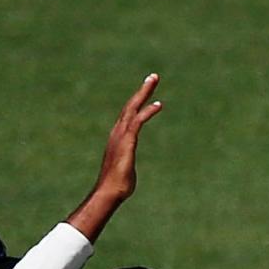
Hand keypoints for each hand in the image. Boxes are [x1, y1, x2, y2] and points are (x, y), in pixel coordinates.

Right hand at [68, 74, 163, 240]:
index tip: (147, 93)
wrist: (110, 192)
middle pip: (130, 105)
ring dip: (144, 92)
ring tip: (154, 79)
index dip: (138, 102)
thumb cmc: (118, 186)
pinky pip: (138, 121)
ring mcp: (121, 135)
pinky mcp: (127, 141)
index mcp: (118, 137)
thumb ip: (127, 164)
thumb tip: (126, 173)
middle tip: (153, 77)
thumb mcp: (125, 169)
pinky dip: (148, 111)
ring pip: (133, 107)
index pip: (128, 115)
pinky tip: (158, 104)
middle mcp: (118, 132)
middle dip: (142, 90)